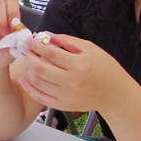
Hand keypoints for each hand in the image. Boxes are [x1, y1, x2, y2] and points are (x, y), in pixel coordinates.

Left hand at [16, 33, 135, 114]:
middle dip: (30, 57)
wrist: (116, 94)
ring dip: (29, 70)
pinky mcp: (64, 105)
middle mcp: (72, 82)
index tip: (29, 40)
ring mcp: (67, 96)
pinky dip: (30, 88)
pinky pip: (41, 98)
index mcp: (79, 65)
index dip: (36, 45)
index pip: (50, 53)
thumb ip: (68, 41)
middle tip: (28, 50)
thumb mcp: (91, 49)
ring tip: (30, 61)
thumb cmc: (106, 69)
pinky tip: (24, 79)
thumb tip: (47, 35)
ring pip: (38, 82)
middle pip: (40, 68)